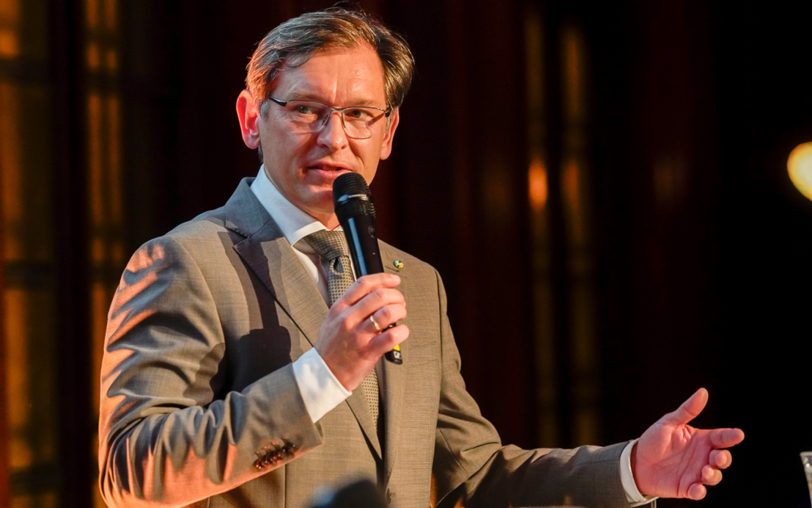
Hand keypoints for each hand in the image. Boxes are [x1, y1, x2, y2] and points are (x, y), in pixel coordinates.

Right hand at [315, 273, 408, 390]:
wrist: (324, 373)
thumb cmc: (330, 348)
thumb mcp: (333, 320)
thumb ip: (350, 306)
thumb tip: (372, 293)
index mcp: (340, 308)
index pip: (363, 284)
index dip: (383, 279)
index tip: (394, 280)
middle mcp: (348, 319)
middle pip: (379, 295)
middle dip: (396, 296)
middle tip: (400, 302)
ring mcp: (358, 335)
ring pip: (387, 312)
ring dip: (400, 311)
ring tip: (401, 315)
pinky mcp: (368, 351)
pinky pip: (391, 336)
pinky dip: (402, 331)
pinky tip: (401, 331)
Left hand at [632, 387, 744, 499]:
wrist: (636, 461)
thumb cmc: (654, 440)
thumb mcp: (669, 422)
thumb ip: (687, 410)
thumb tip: (703, 392)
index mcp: (701, 439)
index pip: (721, 437)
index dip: (730, 436)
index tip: (738, 434)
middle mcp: (702, 456)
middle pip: (722, 458)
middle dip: (724, 458)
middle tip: (717, 457)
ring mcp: (696, 473)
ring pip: (714, 476)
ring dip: (713, 475)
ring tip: (704, 471)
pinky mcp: (687, 487)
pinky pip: (698, 492)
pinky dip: (700, 491)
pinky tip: (696, 488)